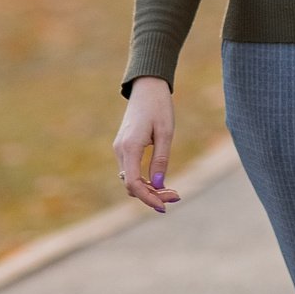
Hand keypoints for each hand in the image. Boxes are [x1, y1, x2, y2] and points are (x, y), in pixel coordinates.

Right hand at [114, 77, 180, 213]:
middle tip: (175, 196)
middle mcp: (120, 150)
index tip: (165, 206)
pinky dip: (143, 180)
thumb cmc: (159, 107)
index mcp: (130, 147)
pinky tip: (158, 181)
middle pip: (131, 185)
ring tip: (170, 191)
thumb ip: (161, 159)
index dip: (148, 198)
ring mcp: (119, 148)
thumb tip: (158, 185)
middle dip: (151, 195)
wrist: (147, 87)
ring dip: (147, 189)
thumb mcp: (166, 133)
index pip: (133, 184)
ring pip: (130, 180)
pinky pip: (130, 171)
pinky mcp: (123, 147)